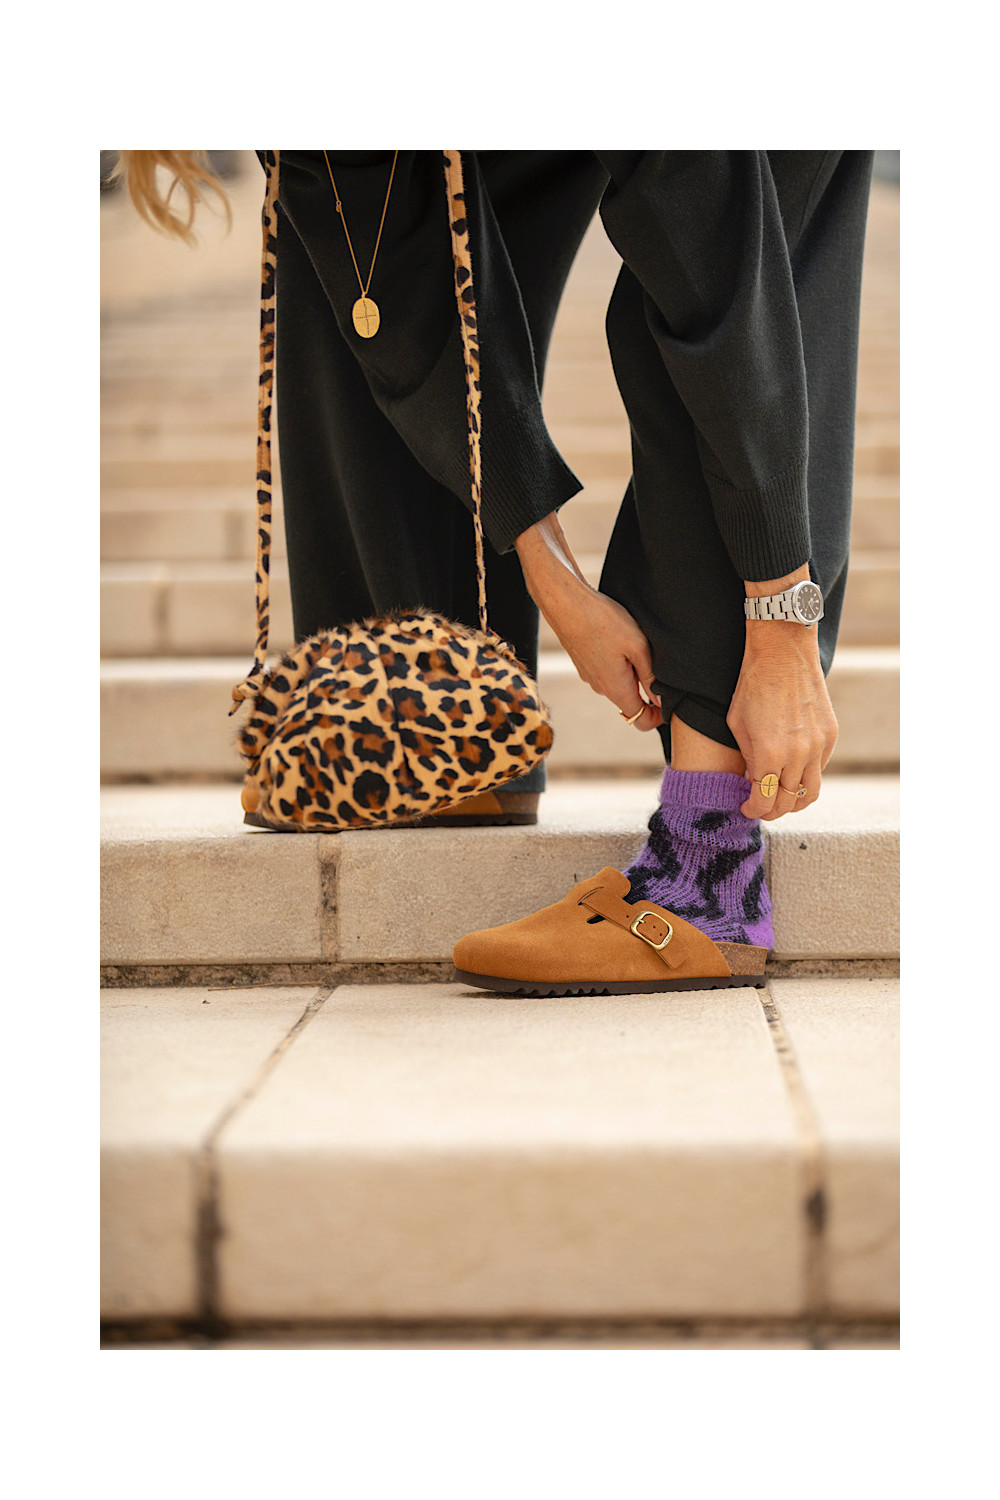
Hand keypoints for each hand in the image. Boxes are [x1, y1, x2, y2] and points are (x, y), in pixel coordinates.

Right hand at [515, 513, 662, 730]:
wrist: (567, 604)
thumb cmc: (604, 622)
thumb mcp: (638, 646)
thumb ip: (650, 676)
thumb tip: (660, 701)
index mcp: (616, 688)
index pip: (640, 720)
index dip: (657, 717)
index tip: (668, 702)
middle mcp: (601, 688)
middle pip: (630, 703)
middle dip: (646, 692)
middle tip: (657, 663)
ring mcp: (590, 677)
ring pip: (618, 685)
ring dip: (631, 675)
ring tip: (637, 647)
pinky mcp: (584, 665)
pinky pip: (606, 673)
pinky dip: (618, 664)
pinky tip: (619, 641)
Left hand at [727, 618, 837, 820]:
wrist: (783, 653)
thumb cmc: (752, 686)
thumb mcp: (738, 726)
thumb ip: (747, 759)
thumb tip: (753, 782)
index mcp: (768, 753)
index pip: (764, 801)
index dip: (753, 810)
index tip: (746, 809)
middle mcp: (797, 754)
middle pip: (788, 802)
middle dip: (772, 810)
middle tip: (761, 807)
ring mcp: (818, 746)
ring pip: (811, 793)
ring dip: (794, 802)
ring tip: (780, 798)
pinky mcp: (830, 735)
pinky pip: (820, 769)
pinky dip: (806, 778)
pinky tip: (792, 772)